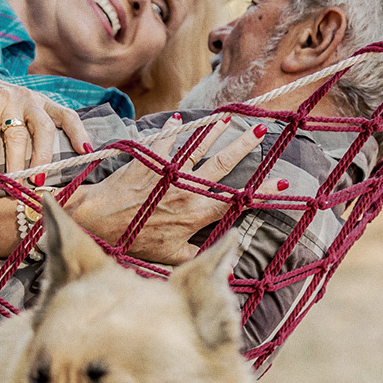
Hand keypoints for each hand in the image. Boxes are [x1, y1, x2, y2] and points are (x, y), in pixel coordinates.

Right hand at [0, 71, 91, 174]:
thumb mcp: (16, 108)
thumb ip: (29, 128)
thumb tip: (41, 168)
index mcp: (39, 101)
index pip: (66, 114)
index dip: (78, 133)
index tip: (87, 152)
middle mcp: (26, 99)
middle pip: (43, 128)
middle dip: (44, 157)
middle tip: (40, 180)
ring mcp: (5, 101)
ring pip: (17, 137)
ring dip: (17, 165)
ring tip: (16, 185)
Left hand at [65, 115, 267, 263]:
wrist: (99, 221)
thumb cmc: (133, 240)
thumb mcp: (169, 255)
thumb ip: (197, 253)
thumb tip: (223, 265)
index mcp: (196, 213)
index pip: (236, 201)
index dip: (262, 193)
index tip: (283, 183)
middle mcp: (186, 189)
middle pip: (221, 164)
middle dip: (243, 146)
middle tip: (261, 130)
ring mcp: (168, 172)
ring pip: (197, 147)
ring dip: (213, 131)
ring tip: (228, 119)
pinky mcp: (149, 160)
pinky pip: (164, 140)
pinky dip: (172, 128)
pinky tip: (177, 118)